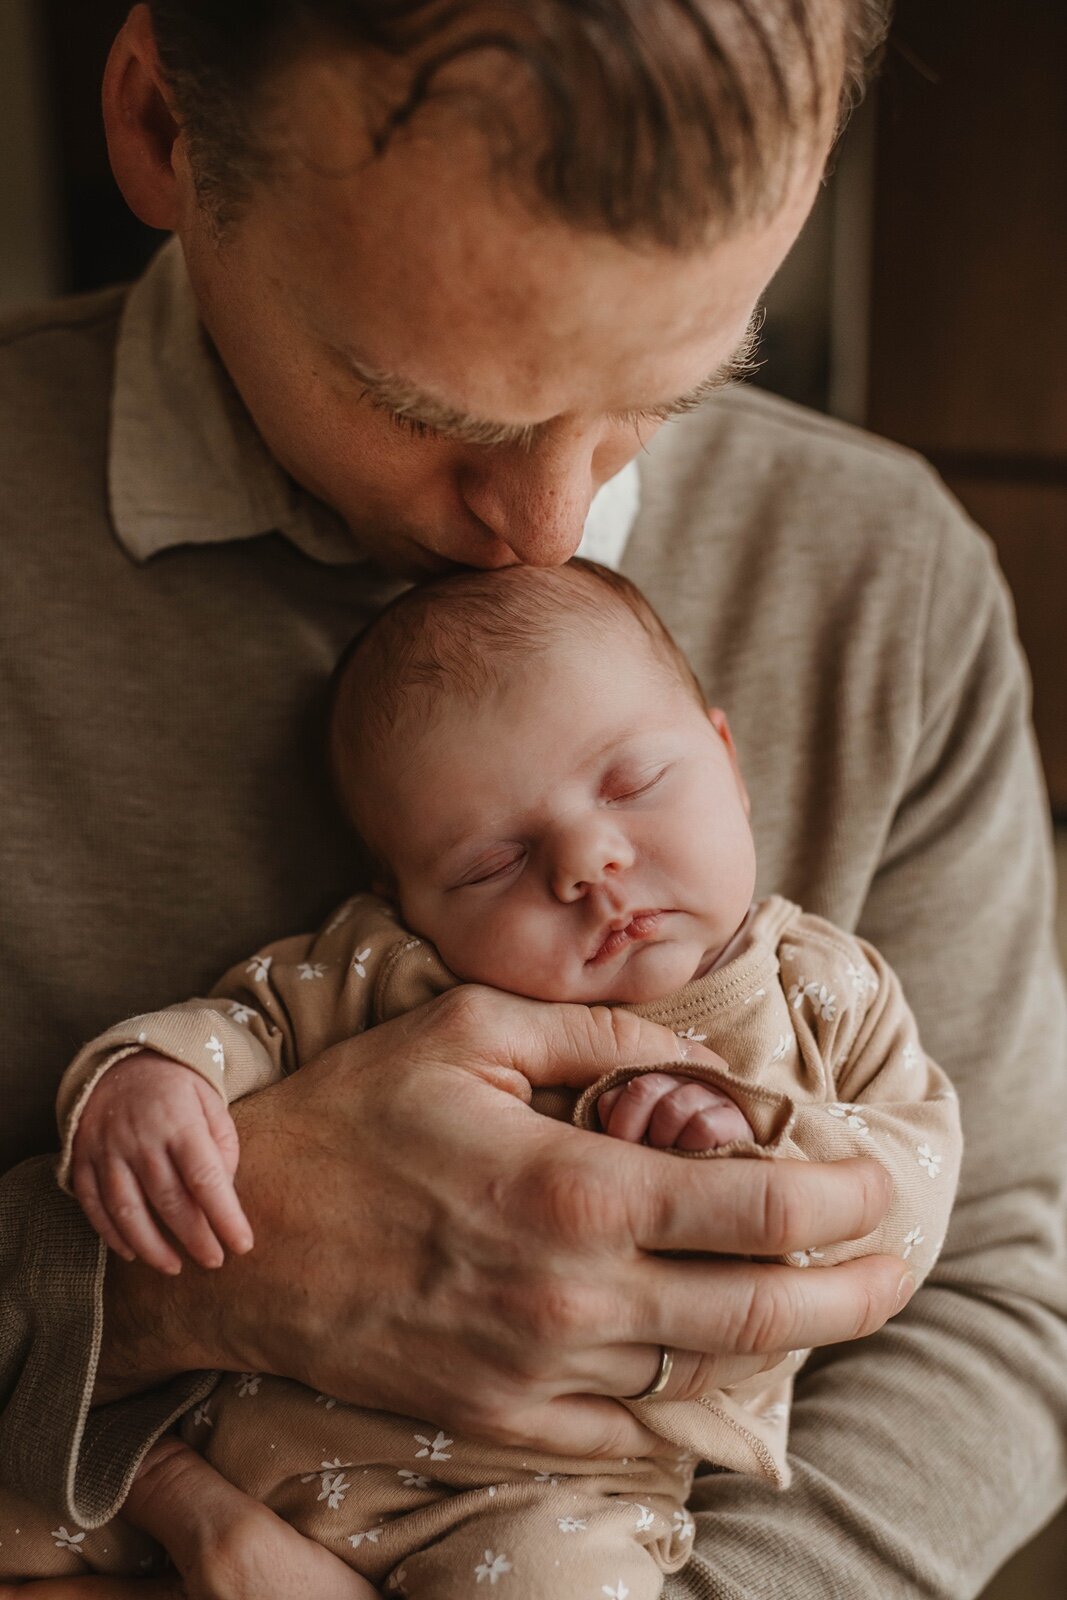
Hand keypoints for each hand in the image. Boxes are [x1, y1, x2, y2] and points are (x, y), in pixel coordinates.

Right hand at [71, 1052, 253, 1273]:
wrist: (121, 1061)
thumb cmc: (177, 1087)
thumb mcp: (212, 1101)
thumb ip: (223, 1145)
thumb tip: (224, 1193)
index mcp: (180, 1122)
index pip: (206, 1178)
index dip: (225, 1216)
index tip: (242, 1245)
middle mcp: (141, 1139)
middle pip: (168, 1200)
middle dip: (194, 1238)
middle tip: (214, 1261)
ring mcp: (107, 1150)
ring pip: (127, 1210)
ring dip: (152, 1246)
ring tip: (174, 1267)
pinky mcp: (82, 1159)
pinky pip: (92, 1204)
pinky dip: (110, 1234)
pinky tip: (133, 1252)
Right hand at [98, 987, 907, 1457]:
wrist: (237, 1242)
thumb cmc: (350, 1120)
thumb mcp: (469, 1029)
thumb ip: (597, 1033)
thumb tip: (696, 1056)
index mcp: (575, 1188)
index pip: (756, 1206)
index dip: (841, 1200)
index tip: (882, 1188)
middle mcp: (573, 1294)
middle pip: (760, 1312)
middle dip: (854, 1291)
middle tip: (897, 1264)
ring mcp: (540, 1370)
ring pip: (702, 1374)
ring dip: (775, 1339)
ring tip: (819, 1300)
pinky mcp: (503, 1416)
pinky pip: (628, 1429)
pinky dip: (686, 1400)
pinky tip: (710, 1365)